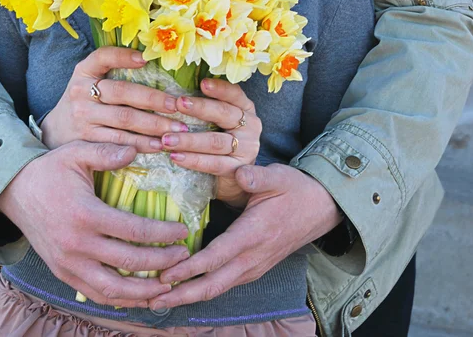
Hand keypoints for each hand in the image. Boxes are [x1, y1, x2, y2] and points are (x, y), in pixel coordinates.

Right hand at [0, 141, 189, 307]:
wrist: (13, 192)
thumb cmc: (49, 171)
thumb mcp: (76, 153)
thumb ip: (106, 152)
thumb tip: (136, 152)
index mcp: (85, 215)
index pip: (135, 231)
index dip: (164, 234)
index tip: (183, 231)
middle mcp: (77, 245)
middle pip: (130, 264)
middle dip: (163, 263)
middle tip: (184, 257)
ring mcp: (68, 264)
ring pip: (114, 290)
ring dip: (145, 292)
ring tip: (169, 285)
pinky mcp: (64, 274)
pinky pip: (96, 295)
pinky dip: (121, 300)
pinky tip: (141, 296)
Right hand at [41, 47, 187, 151]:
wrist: (55, 131)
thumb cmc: (84, 101)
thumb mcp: (89, 80)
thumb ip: (113, 72)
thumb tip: (153, 64)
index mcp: (84, 71)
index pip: (103, 57)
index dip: (124, 57)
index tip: (145, 59)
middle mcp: (80, 91)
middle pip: (122, 92)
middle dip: (154, 99)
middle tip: (178, 106)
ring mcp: (83, 117)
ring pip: (124, 119)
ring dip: (154, 125)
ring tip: (176, 129)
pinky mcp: (87, 140)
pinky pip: (119, 141)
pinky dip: (141, 143)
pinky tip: (158, 144)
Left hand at [149, 163, 341, 309]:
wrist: (321, 209)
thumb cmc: (296, 191)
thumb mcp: (278, 177)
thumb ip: (257, 177)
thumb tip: (240, 174)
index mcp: (253, 234)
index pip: (216, 257)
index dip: (188, 269)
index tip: (164, 275)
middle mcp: (252, 258)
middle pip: (212, 285)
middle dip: (181, 295)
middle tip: (151, 298)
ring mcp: (253, 267)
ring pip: (217, 289)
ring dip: (188, 296)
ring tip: (159, 298)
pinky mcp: (253, 268)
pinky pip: (224, 284)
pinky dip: (201, 290)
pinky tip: (184, 288)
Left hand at [163, 78, 261, 205]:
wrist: (235, 176)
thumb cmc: (219, 139)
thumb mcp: (218, 120)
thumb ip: (206, 107)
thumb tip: (176, 92)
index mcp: (245, 109)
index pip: (234, 94)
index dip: (219, 88)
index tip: (202, 83)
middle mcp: (250, 126)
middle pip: (225, 114)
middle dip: (200, 108)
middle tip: (178, 104)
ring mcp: (246, 149)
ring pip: (215, 142)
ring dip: (189, 140)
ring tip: (167, 139)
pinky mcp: (237, 169)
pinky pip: (213, 164)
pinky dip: (193, 160)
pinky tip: (175, 157)